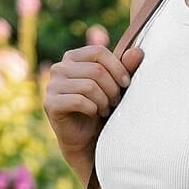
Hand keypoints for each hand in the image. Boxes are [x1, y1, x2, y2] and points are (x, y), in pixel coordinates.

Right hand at [43, 44, 142, 167]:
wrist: (86, 137)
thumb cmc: (101, 106)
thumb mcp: (116, 85)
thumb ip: (125, 68)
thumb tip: (138, 52)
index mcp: (73, 57)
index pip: (98, 52)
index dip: (117, 67)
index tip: (126, 83)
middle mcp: (59, 68)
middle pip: (96, 70)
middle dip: (112, 88)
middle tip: (114, 102)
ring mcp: (52, 85)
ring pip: (89, 86)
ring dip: (103, 100)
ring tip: (105, 109)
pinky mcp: (50, 103)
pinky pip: (78, 101)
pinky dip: (92, 109)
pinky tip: (93, 113)